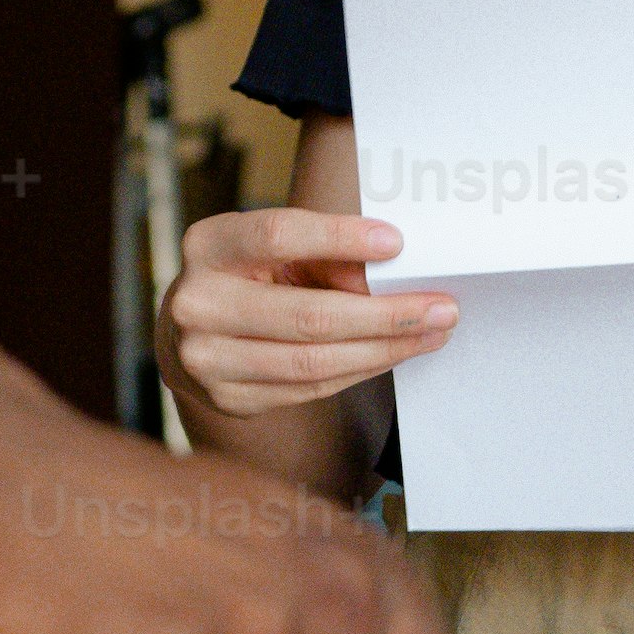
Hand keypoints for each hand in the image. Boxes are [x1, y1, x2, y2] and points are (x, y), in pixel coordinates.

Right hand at [158, 203, 452, 438]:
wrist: (191, 332)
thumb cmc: (250, 276)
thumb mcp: (276, 250)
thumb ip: (324, 255)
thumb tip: (391, 276)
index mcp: (208, 245)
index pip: (278, 235)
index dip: (340, 238)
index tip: (397, 243)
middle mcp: (196, 302)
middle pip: (307, 314)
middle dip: (386, 314)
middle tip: (442, 308)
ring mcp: (205, 358)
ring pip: (314, 361)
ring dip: (384, 349)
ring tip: (431, 334)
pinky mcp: (227, 399)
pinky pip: (310, 388)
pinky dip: (360, 370)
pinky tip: (393, 353)